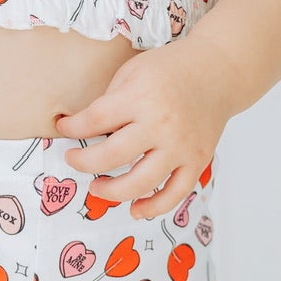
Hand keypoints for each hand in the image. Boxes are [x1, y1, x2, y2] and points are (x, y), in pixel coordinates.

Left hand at [56, 43, 229, 219]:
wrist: (217, 72)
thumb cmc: (170, 70)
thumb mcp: (132, 71)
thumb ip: (110, 101)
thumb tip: (83, 130)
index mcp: (141, 96)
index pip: (95, 120)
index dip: (72, 129)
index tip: (63, 129)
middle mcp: (161, 124)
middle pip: (112, 156)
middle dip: (83, 162)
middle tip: (73, 160)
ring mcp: (181, 146)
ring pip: (141, 182)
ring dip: (112, 191)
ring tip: (97, 188)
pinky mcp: (198, 160)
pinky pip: (174, 193)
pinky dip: (154, 207)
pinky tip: (135, 210)